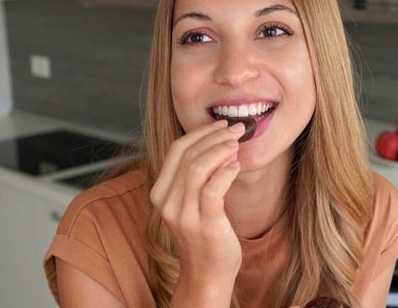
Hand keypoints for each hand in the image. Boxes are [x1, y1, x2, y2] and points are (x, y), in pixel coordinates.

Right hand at [149, 120, 245, 299]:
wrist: (208, 272)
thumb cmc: (204, 234)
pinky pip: (213, 188)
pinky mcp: (204, 224)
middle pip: (187, 154)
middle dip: (214, 136)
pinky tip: (236, 167)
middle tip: (236, 129)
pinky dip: (226, 171)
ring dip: (220, 150)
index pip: (175, 149)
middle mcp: (166, 202)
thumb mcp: (190, 201)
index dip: (199, 132)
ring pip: (197, 167)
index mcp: (160, 192)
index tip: (220, 124)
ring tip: (237, 145)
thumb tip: (218, 141)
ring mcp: (183, 214)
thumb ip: (196, 175)